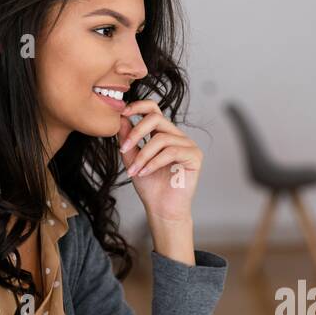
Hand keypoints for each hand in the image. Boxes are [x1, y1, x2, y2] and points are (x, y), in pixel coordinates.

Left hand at [117, 99, 201, 223]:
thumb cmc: (150, 186)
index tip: (123, 113)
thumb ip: (128, 139)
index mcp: (163, 134)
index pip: (153, 109)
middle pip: (156, 118)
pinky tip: (145, 172)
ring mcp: (188, 145)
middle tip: (124, 149)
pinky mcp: (194, 156)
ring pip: (161, 138)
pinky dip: (154, 162)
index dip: (138, 106)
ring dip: (143, 155)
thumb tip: (120, 118)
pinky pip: (171, 152)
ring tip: (134, 170)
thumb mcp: (132, 159)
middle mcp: (177, 136)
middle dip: (137, 132)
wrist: (161, 208)